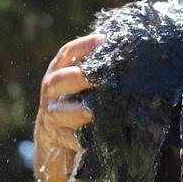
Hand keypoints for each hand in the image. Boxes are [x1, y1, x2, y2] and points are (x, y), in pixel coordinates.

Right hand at [36, 34, 102, 150]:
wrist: (53, 141)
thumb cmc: (77, 105)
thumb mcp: (83, 86)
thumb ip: (97, 72)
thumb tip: (130, 51)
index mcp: (60, 73)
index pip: (68, 53)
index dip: (84, 45)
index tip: (104, 40)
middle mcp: (52, 92)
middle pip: (59, 81)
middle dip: (76, 78)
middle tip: (92, 78)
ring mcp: (51, 115)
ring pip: (59, 112)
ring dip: (74, 112)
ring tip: (89, 113)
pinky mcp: (55, 138)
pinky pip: (64, 139)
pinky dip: (76, 140)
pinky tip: (88, 141)